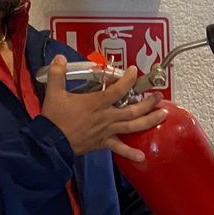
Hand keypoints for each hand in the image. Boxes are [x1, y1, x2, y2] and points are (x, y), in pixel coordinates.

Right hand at [40, 56, 164, 160]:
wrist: (51, 142)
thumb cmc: (54, 118)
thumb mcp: (54, 92)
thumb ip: (57, 74)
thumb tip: (59, 58)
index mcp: (96, 103)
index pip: (118, 89)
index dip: (128, 79)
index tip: (134, 71)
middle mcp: (106, 117)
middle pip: (133, 109)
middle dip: (148, 103)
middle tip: (159, 97)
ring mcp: (107, 130)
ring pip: (132, 126)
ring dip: (149, 121)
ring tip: (163, 116)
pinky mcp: (103, 142)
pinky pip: (119, 148)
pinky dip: (131, 153)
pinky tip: (142, 156)